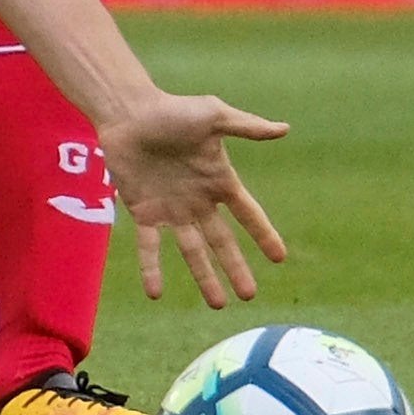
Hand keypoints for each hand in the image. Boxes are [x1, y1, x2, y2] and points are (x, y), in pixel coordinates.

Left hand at [98, 89, 289, 307]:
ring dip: (203, 277)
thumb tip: (285, 129)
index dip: (263, 235)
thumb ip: (247, 126)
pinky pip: (149, 246)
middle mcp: (198, 201)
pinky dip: (151, 269)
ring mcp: (171, 209)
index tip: (280, 258)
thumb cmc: (172, 110)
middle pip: (222, 241)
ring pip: (191, 251)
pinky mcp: (143, 212)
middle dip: (235, 268)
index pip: (248, 213)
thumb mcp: (213, 116)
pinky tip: (155, 293)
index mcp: (218, 180)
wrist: (127, 111)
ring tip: (216, 304)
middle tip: (248, 295)